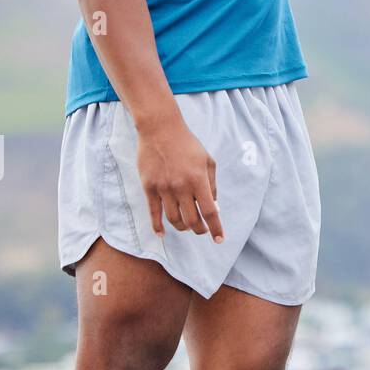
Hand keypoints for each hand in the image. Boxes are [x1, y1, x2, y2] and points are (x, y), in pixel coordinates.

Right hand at [135, 110, 223, 241]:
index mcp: (198, 180)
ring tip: (188, 227)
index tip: (219, 239)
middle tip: (202, 230)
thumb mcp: (208, 161)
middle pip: (192, 220)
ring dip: (183, 227)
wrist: (161, 130)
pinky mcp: (149, 188)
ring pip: (174, 219)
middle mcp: (181, 187)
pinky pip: (154, 213)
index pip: (210, 211)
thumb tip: (214, 206)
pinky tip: (162, 234)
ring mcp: (163, 189)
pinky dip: (158, 226)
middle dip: (200, 229)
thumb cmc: (188, 145)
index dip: (216, 228)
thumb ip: (212, 184)